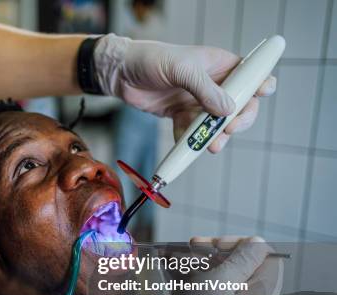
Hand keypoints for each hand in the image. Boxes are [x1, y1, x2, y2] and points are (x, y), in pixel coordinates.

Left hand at [93, 35, 276, 152]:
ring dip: (214, 137)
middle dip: (237, 121)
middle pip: (239, 107)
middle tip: (228, 130)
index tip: (257, 98)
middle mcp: (213, 84)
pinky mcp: (181, 114)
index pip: (251, 76)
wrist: (121, 74)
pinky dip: (189, 141)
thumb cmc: (151, 60)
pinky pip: (192, 132)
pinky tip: (182, 143)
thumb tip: (228, 110)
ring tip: (209, 146)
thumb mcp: (180, 69)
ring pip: (216, 124)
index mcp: (220, 65)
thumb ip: (204, 89)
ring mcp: (198, 101)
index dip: (260, 88)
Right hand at [118, 236, 281, 294]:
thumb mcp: (215, 285)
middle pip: (243, 268)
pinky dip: (192, 277)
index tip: (216, 244)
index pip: (267, 264)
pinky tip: (172, 266)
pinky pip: (208, 290)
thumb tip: (259, 243)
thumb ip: (240, 260)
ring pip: (221, 277)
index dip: (243, 247)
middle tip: (193, 246)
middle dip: (215, 253)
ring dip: (199, 262)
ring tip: (177, 257)